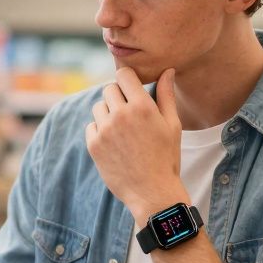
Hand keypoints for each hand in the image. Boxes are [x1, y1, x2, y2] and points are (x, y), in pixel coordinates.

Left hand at [86, 67, 187, 219]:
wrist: (152, 192)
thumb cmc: (166, 158)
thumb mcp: (172, 125)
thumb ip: (166, 95)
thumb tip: (166, 70)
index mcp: (142, 106)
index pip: (123, 74)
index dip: (127, 80)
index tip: (131, 89)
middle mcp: (121, 115)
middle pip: (109, 89)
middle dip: (118, 96)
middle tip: (129, 114)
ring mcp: (105, 130)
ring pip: (99, 107)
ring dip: (108, 113)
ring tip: (123, 131)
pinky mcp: (94, 145)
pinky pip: (91, 126)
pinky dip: (100, 130)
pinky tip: (114, 143)